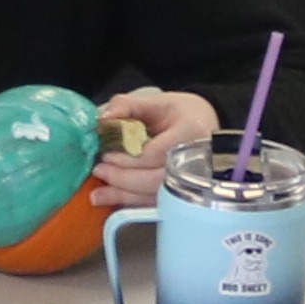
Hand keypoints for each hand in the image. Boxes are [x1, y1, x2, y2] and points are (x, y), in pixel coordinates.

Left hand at [89, 88, 214, 209]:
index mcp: (190, 132)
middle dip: (123, 178)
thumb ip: (127, 106)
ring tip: (98, 193)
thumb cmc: (181, 112)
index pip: (156, 153)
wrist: (206, 124)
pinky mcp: (184, 193)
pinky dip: (132, 202)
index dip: (128, 157)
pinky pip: (156, 202)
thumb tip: (102, 119)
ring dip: (123, 196)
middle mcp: (196, 159)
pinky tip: (112, 200)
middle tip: (99, 170)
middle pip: (156, 179)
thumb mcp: (157, 101)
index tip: (107, 153)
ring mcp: (192, 180)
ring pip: (156, 196)